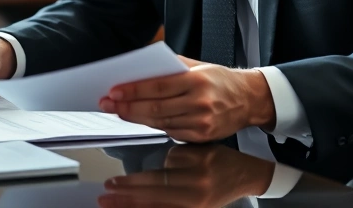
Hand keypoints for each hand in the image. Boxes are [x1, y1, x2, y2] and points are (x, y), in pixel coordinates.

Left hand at [98, 55, 274, 142]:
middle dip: (127, 107)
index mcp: (197, 81)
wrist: (249, 99)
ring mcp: (201, 122)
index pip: (158, 86)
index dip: (133, 90)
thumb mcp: (198, 65)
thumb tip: (140, 67)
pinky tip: (141, 119)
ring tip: (118, 111)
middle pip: (155, 107)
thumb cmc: (220, 79)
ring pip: (160, 122)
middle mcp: (200, 103)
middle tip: (108, 103)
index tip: (114, 91)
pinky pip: (171, 132)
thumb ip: (171, 66)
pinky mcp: (202, 136)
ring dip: (136, 118)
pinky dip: (154, 126)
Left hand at [98, 144, 275, 207]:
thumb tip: (151, 168)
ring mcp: (198, 205)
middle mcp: (197, 189)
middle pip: (155, 194)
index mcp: (197, 168)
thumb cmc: (221, 159)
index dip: (132, 181)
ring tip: (112, 205)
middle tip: (106, 195)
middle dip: (126, 195)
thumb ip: (175, 157)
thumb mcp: (198, 150)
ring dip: (132, 206)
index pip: (158, 176)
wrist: (246, 175)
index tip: (113, 182)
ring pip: (158, 206)